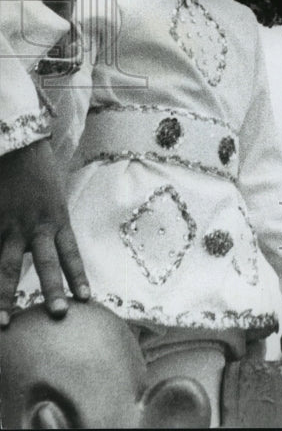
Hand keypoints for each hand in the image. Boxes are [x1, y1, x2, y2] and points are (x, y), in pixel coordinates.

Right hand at [0, 140, 89, 325]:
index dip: (77, 276)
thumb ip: (52, 229)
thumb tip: (52, 257)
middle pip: (45, 263)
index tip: (85, 300)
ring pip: (7, 267)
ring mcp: (9, 226)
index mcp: (57, 219)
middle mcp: (35, 226)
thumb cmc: (40, 174)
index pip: (70, 254)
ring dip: (4, 297)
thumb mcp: (54, 201)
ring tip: (4, 324)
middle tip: (58, 314)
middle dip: (51, 290)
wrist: (18, 146)